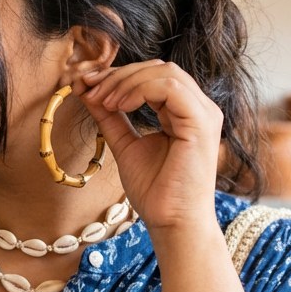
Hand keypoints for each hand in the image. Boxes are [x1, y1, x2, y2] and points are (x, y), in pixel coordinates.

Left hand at [78, 61, 222, 231]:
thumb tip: (87, 90)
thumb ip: (111, 117)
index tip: (87, 86)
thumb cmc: (155, 192)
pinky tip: (118, 105)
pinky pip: (171, 87)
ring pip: (164, 73)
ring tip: (103, 101)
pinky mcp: (202, 123)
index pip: (153, 77)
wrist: (172, 222)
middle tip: (90, 90)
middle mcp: (199, 108)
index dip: (119, 76)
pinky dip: (139, 90)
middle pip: (158, 69)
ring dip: (126, 82)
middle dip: (119, 75)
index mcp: (184, 112)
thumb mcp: (125, 145)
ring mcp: (204, 114)